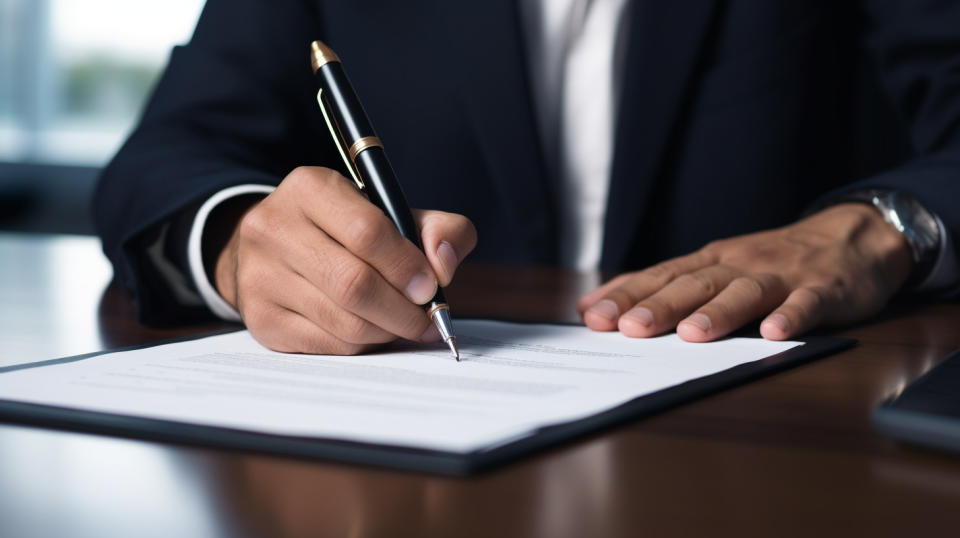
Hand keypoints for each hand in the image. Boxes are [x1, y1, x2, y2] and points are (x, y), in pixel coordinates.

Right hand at [214, 166, 476, 353]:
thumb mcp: (391, 212)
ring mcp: (260, 276)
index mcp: (310, 188)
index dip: (407, 266)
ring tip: (402, 323)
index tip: (430, 287)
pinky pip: (328, 345)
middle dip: (403, 310)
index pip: (366, 232)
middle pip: (354, 284)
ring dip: (386, 331)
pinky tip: (371, 330)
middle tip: (426, 319)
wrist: (274, 247)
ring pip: (344, 322)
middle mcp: (274, 228)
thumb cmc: (344, 230)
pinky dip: (361, 345)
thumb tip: (443, 266)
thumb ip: (437, 229)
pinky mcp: (260, 319)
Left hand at [577, 204, 913, 340]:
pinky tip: (774, 334)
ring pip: (745, 292)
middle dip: (660, 306)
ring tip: (692, 335)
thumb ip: (665, 286)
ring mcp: (781, 275)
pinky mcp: (824, 289)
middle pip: (695, 284)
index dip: (627, 295)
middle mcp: (739, 264)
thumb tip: (596, 307)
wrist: (849, 237)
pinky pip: (807, 303)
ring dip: (718, 313)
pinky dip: (792, 317)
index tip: (593, 316)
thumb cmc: (770, 262)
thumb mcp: (716, 267)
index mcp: (710, 261)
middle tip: (628, 328)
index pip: (660, 277)